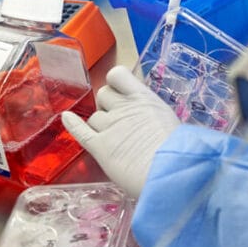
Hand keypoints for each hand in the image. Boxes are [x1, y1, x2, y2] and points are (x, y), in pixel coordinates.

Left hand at [62, 66, 179, 196]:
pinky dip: (72, 124)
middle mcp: (123, 107)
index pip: (118, 75)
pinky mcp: (99, 147)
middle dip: (108, 104)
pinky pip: (81, 131)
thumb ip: (153, 115)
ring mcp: (110, 126)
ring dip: (100, 124)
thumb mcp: (170, 121)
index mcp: (143, 97)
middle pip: (103, 94)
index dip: (116, 83)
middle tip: (119, 120)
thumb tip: (151, 121)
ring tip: (114, 138)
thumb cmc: (180, 149)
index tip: (122, 94)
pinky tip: (67, 118)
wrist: (171, 171)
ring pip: (94, 116)